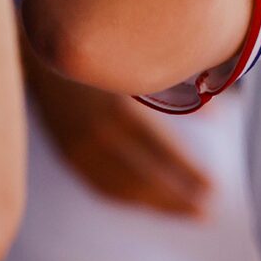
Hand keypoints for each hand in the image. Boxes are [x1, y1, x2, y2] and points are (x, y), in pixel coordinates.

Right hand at [23, 45, 212, 217]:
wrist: (45, 50)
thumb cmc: (103, 49)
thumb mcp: (140, 62)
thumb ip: (177, 88)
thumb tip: (215, 114)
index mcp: (119, 108)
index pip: (159, 150)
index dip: (186, 172)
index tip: (212, 187)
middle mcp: (97, 133)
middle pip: (142, 177)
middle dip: (175, 197)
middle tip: (205, 212)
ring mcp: (79, 147)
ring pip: (121, 187)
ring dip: (155, 203)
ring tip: (185, 211)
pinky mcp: (67, 153)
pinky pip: (100, 184)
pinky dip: (128, 197)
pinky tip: (149, 202)